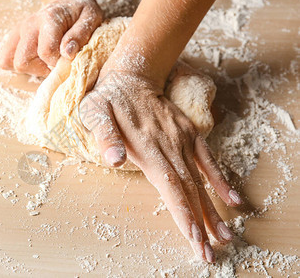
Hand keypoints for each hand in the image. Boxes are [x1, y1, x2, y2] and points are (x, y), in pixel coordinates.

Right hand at [0, 0, 102, 75]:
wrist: (67, 1)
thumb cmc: (80, 12)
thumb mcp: (90, 18)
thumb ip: (80, 35)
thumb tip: (67, 54)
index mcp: (49, 20)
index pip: (46, 52)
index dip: (57, 64)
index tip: (66, 61)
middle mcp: (29, 25)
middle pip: (23, 61)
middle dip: (40, 69)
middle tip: (55, 64)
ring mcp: (19, 31)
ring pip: (12, 62)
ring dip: (30, 68)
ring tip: (45, 62)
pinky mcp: (14, 38)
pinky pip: (5, 60)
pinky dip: (18, 65)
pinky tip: (34, 61)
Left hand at [79, 68, 242, 262]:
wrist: (130, 76)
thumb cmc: (108, 99)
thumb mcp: (95, 113)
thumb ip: (105, 137)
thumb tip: (114, 160)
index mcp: (147, 146)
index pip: (170, 185)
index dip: (182, 213)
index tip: (194, 237)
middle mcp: (170, 145)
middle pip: (189, 190)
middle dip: (200, 223)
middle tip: (210, 252)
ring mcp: (182, 139)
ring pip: (201, 180)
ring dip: (212, 209)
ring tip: (224, 236)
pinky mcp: (189, 134)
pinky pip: (209, 159)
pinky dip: (221, 179)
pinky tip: (232, 199)